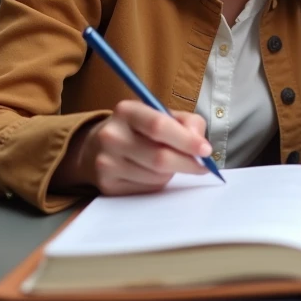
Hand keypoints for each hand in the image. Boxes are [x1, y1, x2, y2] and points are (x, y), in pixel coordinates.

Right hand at [54, 100, 211, 194]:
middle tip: (202, 166)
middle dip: (187, 163)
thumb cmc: (139, 129)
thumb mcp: (161, 114)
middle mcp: (112, 136)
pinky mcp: (107, 185)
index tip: (206, 150)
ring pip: (156, 176)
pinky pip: (146, 190)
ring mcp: (106, 162)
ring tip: (169, 164)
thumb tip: (200, 145)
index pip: (159, 126)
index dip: (186, 140)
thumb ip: (187, 123)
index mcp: (127, 111)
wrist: (95, 147)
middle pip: (159, 157)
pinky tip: (153, 174)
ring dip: (172, 173)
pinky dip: (159, 183)